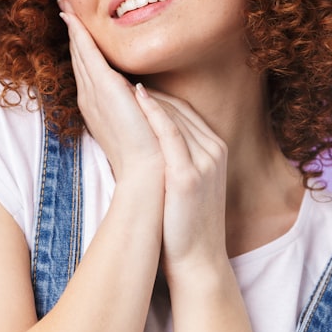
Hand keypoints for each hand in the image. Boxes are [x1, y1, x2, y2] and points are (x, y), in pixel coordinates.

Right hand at [58, 0, 164, 183]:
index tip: (78, 27)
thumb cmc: (150, 159)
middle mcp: (93, 99)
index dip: (83, 48)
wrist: (150, 177)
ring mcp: (96, 94)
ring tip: (64, 5)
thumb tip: (140, 94)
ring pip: (79, 53)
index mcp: (101, 109)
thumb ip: (137, 108)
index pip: (90, 71)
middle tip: (64, 6)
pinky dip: (78, 35)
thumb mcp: (142, 126)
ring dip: (72, 28)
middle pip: (79, 58)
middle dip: (73, 33)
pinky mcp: (104, 90)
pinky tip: (72, 18)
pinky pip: (87, 55)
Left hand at [133, 86, 229, 274]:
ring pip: (173, 114)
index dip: (154, 94)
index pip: (182, 109)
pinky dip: (153, 111)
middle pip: (177, 106)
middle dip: (147, 88)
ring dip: (145, 93)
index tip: (126, 82)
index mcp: (215, 147)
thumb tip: (147, 136)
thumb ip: (175, 154)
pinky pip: (171, 132)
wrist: (198, 260)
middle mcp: (214, 149)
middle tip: (116, 71)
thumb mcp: (186, 180)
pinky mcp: (189, 175)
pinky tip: (135, 95)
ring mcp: (205, 161)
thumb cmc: (184, 222)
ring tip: (118, 76)